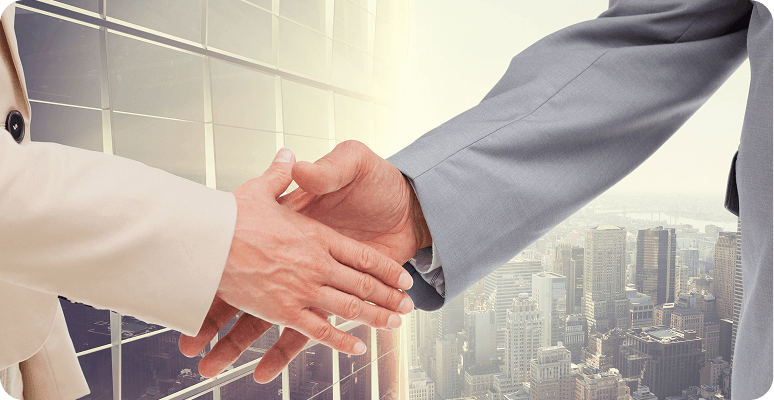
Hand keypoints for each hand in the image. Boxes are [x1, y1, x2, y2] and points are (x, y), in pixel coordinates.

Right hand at [180, 148, 414, 379]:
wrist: (204, 239)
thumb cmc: (231, 214)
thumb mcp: (262, 187)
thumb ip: (284, 174)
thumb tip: (292, 156)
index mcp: (315, 235)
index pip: (361, 255)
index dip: (386, 268)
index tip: (403, 277)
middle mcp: (315, 263)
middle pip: (362, 284)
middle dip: (389, 296)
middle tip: (406, 306)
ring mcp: (302, 289)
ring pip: (349, 307)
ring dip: (375, 316)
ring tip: (394, 323)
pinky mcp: (284, 311)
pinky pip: (318, 330)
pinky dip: (340, 340)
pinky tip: (357, 346)